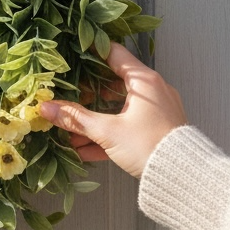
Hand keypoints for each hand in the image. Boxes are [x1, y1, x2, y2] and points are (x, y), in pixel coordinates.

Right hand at [39, 43, 186, 177]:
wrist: (182, 177)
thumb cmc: (148, 145)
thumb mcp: (107, 131)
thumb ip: (75, 119)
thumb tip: (46, 108)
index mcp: (144, 82)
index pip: (113, 55)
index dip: (91, 52)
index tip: (71, 53)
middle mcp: (152, 92)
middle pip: (111, 84)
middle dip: (85, 95)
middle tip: (63, 98)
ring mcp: (154, 112)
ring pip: (116, 108)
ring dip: (93, 119)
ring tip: (69, 130)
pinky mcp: (154, 130)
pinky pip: (125, 126)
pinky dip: (106, 134)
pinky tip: (84, 148)